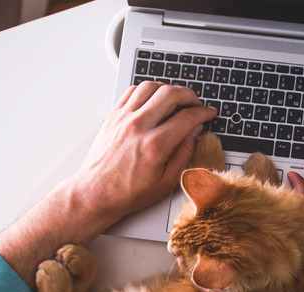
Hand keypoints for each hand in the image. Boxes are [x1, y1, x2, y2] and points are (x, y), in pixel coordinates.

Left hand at [67, 82, 217, 219]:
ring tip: (176, 99)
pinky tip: (153, 100)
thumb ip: (184, 153)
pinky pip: (132, 91)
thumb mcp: (166, 182)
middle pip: (170, 94)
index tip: (208, 113)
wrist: (95, 194)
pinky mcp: (112, 117)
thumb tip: (194, 133)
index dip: (203, 113)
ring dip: (168, 89)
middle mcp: (139, 127)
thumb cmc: (128, 192)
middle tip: (196, 104)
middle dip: (189, 95)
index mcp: (155, 145)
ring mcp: (123, 119)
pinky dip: (147, 91)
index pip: (187, 117)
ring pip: (150, 87)